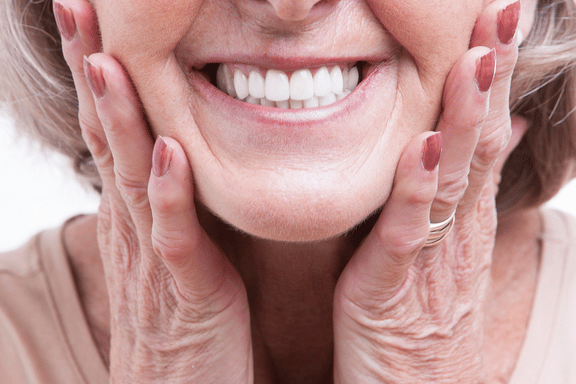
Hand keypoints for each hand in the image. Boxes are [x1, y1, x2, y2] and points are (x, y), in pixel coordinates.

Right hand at [54, 1, 252, 381]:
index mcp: (136, 212)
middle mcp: (134, 226)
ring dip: (118, 118)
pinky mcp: (185, 292)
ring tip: (108, 59)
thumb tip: (178, 153)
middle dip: (93, 70)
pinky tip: (167, 153)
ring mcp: (154, 258)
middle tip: (77, 5)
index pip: (112, 129)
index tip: (96, 16)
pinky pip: (174, 238)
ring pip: (131, 178)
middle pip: (107, 137)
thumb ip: (173, 201)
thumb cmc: (182, 317)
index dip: (101, 72)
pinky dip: (169, 196)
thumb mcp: (175, 247)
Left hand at [333, 0, 521, 381]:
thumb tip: (494, 136)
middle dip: (489, 76)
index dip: (491, 76)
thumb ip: (464, 190)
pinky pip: (410, 231)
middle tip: (502, 11)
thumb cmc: (425, 315)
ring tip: (475, 61)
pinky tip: (425, 147)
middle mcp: (456, 228)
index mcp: (462, 215)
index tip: (496, 19)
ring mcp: (431, 255)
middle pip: (477, 142)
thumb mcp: (449, 245)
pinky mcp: (395, 285)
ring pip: (453, 178)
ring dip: (465, 118)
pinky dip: (418, 188)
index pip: (482, 132)